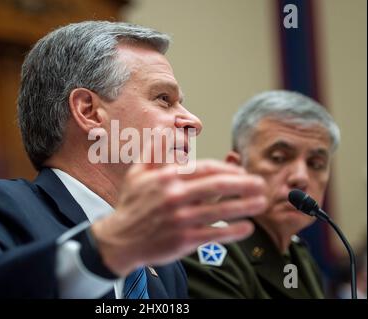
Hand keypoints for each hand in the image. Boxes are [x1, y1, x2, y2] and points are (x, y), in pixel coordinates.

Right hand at [91, 159, 266, 276]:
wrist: (119, 240)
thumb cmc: (131, 204)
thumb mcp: (137, 173)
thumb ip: (153, 150)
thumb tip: (164, 128)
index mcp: (167, 177)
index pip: (206, 168)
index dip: (228, 169)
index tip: (241, 172)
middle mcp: (175, 196)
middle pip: (218, 186)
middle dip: (244, 184)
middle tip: (261, 184)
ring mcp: (181, 219)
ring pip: (220, 210)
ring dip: (245, 206)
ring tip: (261, 203)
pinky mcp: (184, 240)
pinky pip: (215, 234)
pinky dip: (233, 231)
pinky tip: (246, 227)